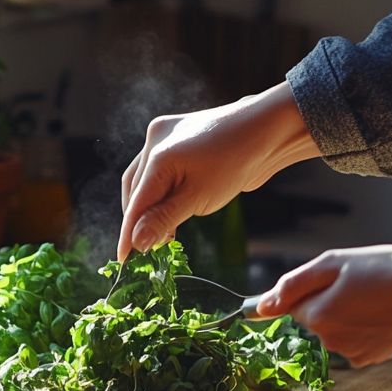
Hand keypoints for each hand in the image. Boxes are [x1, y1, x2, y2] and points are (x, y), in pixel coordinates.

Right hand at [117, 82, 318, 260]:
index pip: (135, 202)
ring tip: (160, 235)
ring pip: (144, 180)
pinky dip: (160, 193)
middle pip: (135, 190)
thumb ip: (163, 219)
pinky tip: (169, 213)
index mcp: (157, 153)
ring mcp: (166, 137)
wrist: (268, 130)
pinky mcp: (178, 140)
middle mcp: (155, 140)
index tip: (123, 260)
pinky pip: (158, 171)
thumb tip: (136, 242)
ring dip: (148, 208)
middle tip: (145, 250)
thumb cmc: (237, 161)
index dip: (127, 233)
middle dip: (138, 220)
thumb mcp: (198, 198)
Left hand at [255, 242, 391, 366]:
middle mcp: (331, 341)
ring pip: (337, 331)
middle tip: (362, 284)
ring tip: (378, 297)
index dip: (314, 289)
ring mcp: (352, 353)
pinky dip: (365, 330)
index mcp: (318, 316)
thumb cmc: (386, 269)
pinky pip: (355, 342)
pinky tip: (386, 314)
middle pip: (316, 319)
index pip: (296, 305)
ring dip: (349, 316)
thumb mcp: (333, 263)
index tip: (335, 281)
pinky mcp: (371, 358)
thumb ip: (291, 285)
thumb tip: (260, 307)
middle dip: (331, 303)